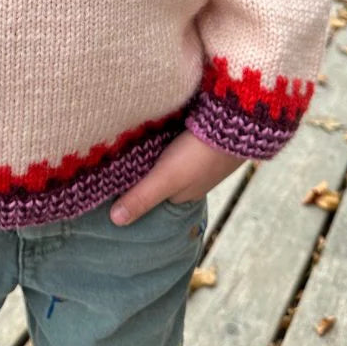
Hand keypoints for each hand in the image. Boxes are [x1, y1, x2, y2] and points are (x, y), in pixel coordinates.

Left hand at [110, 129, 247, 225]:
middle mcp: (192, 179)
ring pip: (168, 158)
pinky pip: (178, 139)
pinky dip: (167, 135)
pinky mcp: (203, 135)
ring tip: (129, 138)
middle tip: (115, 154)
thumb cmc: (198, 155)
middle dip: (143, 169)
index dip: (134, 189)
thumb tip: (115, 221)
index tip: (111, 179)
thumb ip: (141, 198)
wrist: (235, 124)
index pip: (152, 196)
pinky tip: (155, 125)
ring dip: (154, 151)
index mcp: (183, 194)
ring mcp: (199, 157)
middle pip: (160, 177)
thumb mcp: (166, 179)